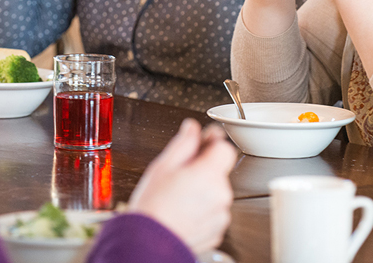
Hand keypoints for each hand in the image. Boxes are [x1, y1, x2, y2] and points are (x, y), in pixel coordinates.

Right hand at [128, 119, 236, 253]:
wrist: (147, 244)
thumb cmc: (152, 208)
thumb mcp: (163, 166)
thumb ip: (184, 143)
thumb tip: (192, 128)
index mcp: (209, 174)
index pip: (225, 148)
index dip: (212, 144)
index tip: (202, 143)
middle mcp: (220, 195)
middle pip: (220, 171)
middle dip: (204, 170)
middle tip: (180, 176)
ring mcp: (220, 216)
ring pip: (216, 193)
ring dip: (203, 191)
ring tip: (178, 198)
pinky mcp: (217, 232)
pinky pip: (213, 213)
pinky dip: (202, 211)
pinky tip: (183, 213)